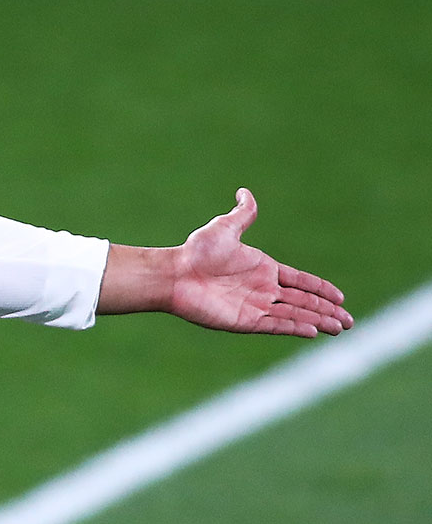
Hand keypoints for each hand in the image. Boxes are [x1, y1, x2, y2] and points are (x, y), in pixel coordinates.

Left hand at [98, 189, 353, 336]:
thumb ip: (241, 215)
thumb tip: (245, 192)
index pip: (300, 281)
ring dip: (317, 321)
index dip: (320, 289)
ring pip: (294, 315)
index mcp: (263, 269)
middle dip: (327, 311)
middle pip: (303, 302)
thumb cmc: (196, 252)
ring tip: (340, 328)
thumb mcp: (224, 228)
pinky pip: (276, 325)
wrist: (175, 274)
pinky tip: (312, 331)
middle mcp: (262, 290)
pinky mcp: (244, 321)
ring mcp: (255, 306)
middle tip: (349, 321)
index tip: (340, 297)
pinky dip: (294, 328)